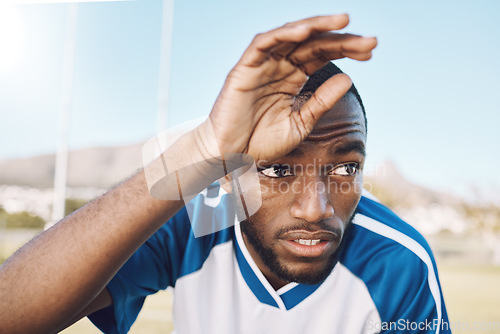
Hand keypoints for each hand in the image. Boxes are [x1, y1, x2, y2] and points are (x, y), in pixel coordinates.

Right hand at [206, 14, 376, 162]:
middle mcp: (280, 66)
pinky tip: (305, 32)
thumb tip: (348, 79)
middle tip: (370, 41)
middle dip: (342, 39)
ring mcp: (263, 65)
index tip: (371, 52)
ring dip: (316, 27)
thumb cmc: (262, 142)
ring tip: (344, 22)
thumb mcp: (300, 123)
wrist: (231, 156)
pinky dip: (283, 35)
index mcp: (293, 78)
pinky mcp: (245, 68)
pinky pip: (264, 44)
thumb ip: (321, 102)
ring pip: (291, 36)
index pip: (323, 56)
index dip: (347, 51)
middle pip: (313, 44)